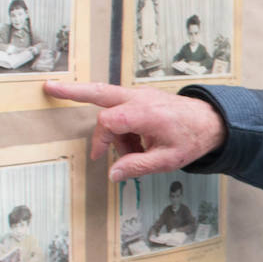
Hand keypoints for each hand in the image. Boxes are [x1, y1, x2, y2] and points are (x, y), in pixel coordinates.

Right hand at [42, 81, 225, 180]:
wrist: (212, 121)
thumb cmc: (192, 139)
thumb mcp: (167, 160)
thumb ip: (138, 166)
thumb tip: (112, 174)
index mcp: (145, 113)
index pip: (108, 122)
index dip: (100, 141)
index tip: (100, 158)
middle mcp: (139, 98)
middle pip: (99, 91)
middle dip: (73, 91)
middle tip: (50, 87)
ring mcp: (140, 95)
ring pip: (109, 103)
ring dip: (111, 129)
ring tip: (135, 151)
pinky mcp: (142, 98)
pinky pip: (121, 109)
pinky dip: (121, 126)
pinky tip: (138, 144)